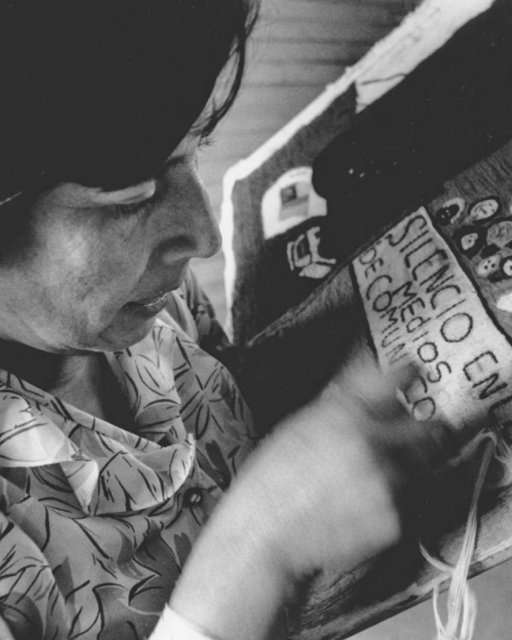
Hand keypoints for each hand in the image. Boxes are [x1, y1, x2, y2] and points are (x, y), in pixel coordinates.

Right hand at [170, 350, 452, 639]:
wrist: (263, 534)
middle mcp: (373, 443)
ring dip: (410, 467)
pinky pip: (408, 504)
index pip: (395, 380)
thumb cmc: (270, 480)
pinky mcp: (394, 520)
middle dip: (425, 430)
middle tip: (417, 434)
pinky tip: (362, 506)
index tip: (413, 375)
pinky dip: (393, 503)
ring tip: (377, 477)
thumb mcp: (298, 425)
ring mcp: (388, 483)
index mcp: (345, 414)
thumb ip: (339, 404)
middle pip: (429, 427)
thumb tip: (364, 386)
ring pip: (424, 467)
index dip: (409, 375)